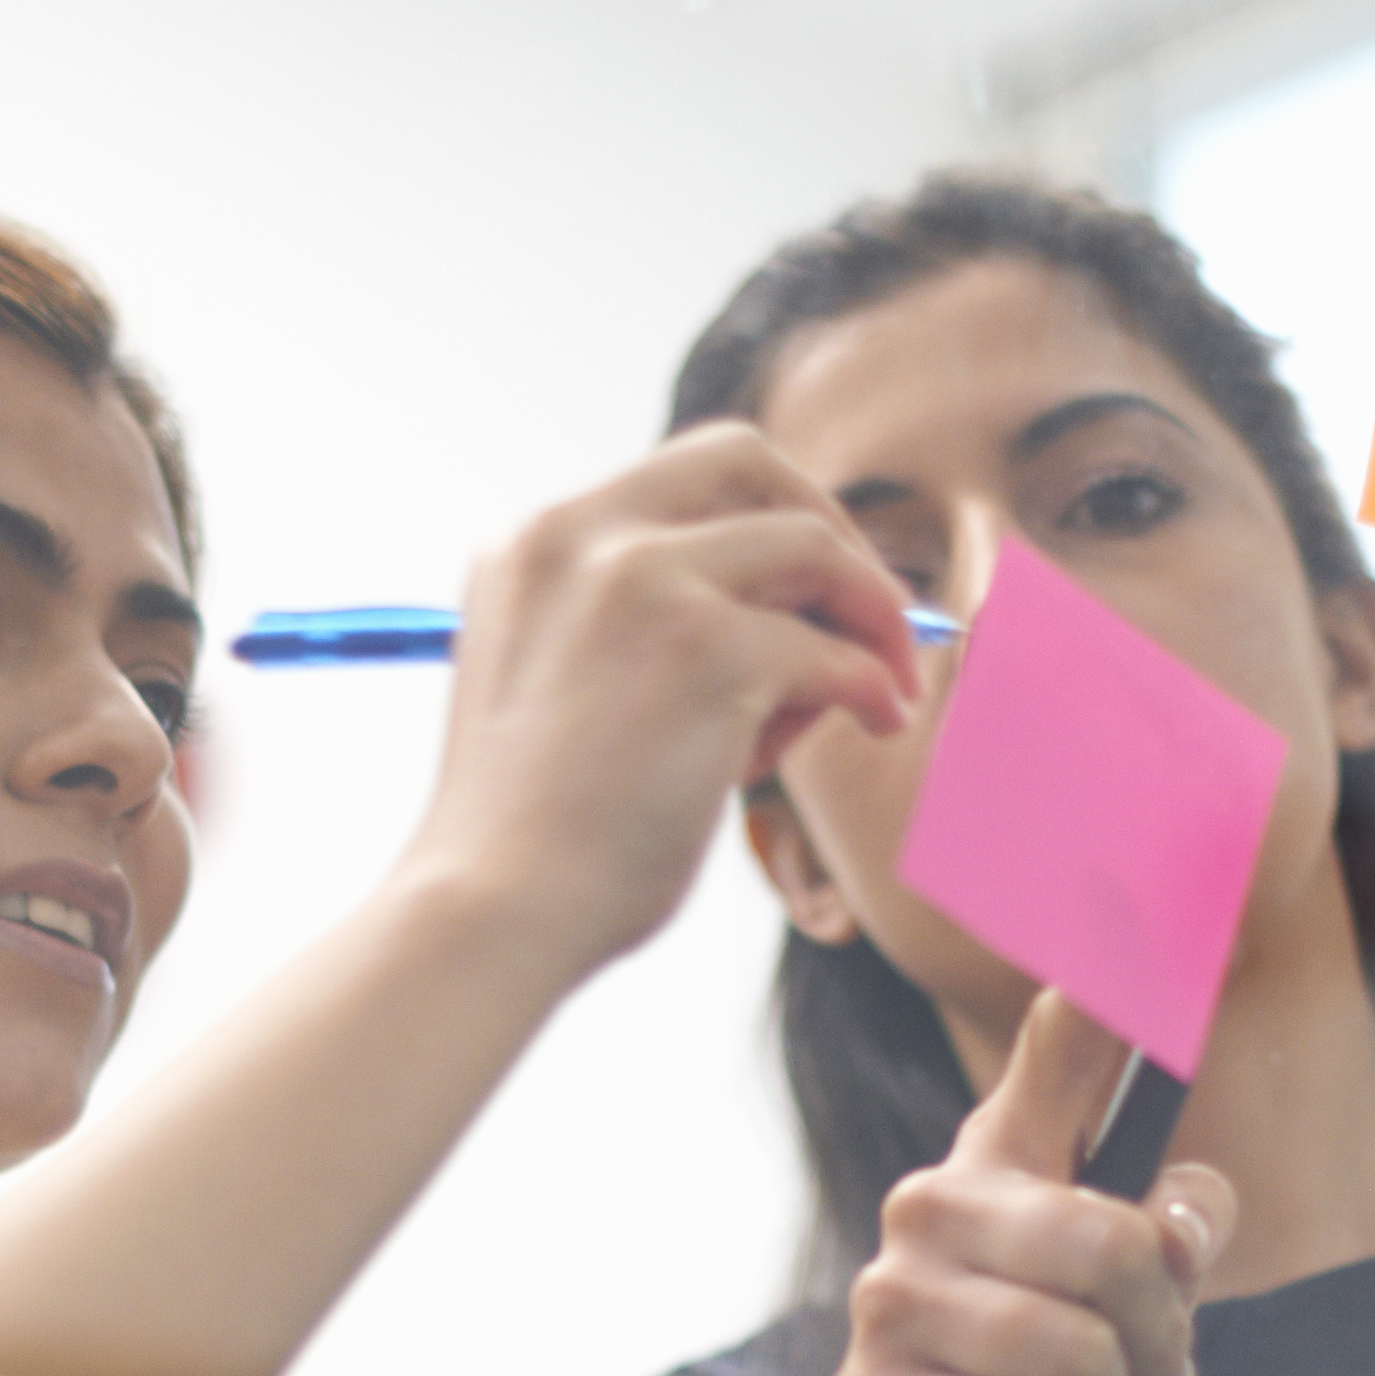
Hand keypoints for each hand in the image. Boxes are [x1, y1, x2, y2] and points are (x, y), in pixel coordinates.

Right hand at [417, 424, 922, 976]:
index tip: (809, 587)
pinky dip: (872, 683)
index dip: (762, 517)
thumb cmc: (535, 837)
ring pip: (810, 546)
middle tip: (876, 609)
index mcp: (533, 544)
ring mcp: (644, 582)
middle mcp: (580, 537)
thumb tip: (791, 615)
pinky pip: (832, 649)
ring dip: (867, 612)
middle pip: (746, 463)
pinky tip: (877, 720)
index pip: (678, 476)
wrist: (493, 911)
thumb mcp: (558, 684)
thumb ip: (631, 624)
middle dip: (828, 525)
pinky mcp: (707, 649)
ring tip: (881, 689)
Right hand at [826, 993, 1230, 1375]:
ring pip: (1077, 1350)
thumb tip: (1179, 1223)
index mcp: (1001, 1157)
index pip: (1060, 1051)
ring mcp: (886, 1300)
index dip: (1103, 987)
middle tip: (1154, 1369)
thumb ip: (1178, 1237)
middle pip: (1112, 1245)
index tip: (1124, 878)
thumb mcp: (1143, 1301)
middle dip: (1160, 1329)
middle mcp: (930, 1203)